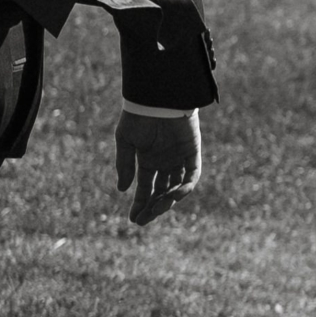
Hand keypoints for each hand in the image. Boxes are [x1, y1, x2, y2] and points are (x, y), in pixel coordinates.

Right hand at [116, 109, 203, 226]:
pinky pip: (192, 175)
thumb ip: (125, 164)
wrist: (157, 97)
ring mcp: (179, 158)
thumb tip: (122, 190)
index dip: (140, 204)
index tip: (134, 219)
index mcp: (147, 160)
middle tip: (144, 219)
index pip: (145, 188)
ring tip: (157, 208)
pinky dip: (186, 187)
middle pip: (161, 192)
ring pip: (176, 187)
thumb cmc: (138, 115)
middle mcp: (164, 162)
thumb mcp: (126, 141)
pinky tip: (174, 195)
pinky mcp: (193, 152)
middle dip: (153, 207)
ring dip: (168, 200)